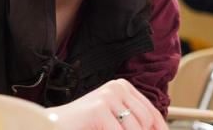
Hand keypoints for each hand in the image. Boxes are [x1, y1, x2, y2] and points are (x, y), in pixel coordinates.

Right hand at [47, 79, 168, 129]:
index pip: (150, 110)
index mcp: (123, 87)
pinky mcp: (99, 108)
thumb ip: (133, 121)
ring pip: (135, 127)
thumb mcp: (113, 120)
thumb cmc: (83, 125)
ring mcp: (108, 96)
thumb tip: (157, 129)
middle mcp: (117, 87)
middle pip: (145, 120)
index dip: (159, 127)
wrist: (52, 125)